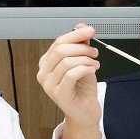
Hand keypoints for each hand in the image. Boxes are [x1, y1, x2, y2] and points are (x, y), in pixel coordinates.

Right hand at [37, 23, 101, 138]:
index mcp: (47, 63)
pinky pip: (71, 74)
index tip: (90, 30)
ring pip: (66, 61)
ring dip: (85, 59)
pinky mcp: (58, 94)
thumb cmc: (82, 88)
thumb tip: (82, 27)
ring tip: (95, 63)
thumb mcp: (83, 62)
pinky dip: (85, 68)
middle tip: (94, 51)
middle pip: (60, 50)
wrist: (85, 111)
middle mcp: (44, 73)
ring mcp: (49, 84)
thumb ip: (81, 45)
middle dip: (81, 47)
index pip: (58, 42)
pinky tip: (93, 69)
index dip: (75, 35)